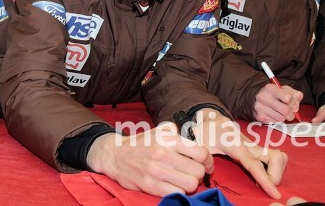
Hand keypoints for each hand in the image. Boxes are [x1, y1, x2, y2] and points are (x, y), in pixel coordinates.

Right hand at [86, 122, 211, 196]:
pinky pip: (176, 193)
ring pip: (190, 185)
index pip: (201, 153)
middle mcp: (164, 154)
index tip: (206, 164)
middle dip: (199, 174)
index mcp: (169, 140)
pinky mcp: (150, 186)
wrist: (115, 155)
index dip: (208, 161)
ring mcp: (157, 171)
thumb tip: (195, 139)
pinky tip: (173, 185)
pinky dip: (178, 191)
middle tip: (192, 172)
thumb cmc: (141, 143)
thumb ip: (178, 132)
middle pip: (198, 171)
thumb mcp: (159, 130)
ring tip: (183, 180)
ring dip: (190, 184)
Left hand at [193, 109, 286, 199]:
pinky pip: (275, 158)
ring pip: (279, 156)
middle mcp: (250, 146)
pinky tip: (264, 176)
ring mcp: (256, 147)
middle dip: (276, 176)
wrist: (213, 120)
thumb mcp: (200, 144)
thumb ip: (202, 156)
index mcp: (236, 146)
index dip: (265, 179)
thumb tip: (207, 171)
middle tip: (266, 187)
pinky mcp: (258, 149)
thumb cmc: (207, 132)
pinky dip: (276, 168)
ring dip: (278, 171)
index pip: (254, 164)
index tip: (275, 193)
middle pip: (275, 158)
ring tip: (265, 181)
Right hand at [254, 84, 302, 122]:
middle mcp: (263, 97)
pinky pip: (275, 123)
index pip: (287, 98)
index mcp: (270, 88)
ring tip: (280, 113)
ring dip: (284, 117)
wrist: (257, 98)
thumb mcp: (285, 90)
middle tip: (290, 113)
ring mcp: (260, 108)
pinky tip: (274, 115)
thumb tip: (296, 107)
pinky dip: (277, 121)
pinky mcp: (259, 117)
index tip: (290, 103)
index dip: (292, 102)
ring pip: (281, 118)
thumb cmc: (274, 94)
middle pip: (285, 110)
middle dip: (291, 114)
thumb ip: (295, 95)